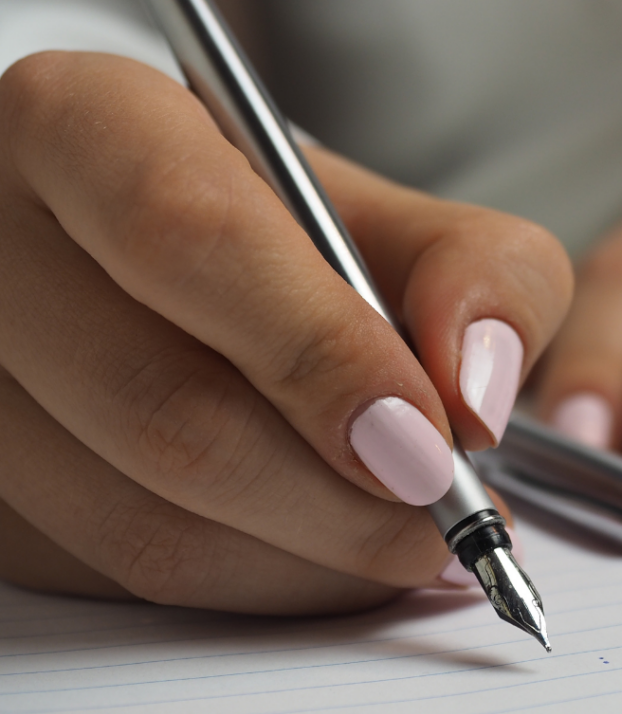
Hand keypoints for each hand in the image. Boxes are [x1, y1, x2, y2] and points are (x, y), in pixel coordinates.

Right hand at [0, 52, 570, 611]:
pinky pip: (127, 577)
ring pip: (142, 522)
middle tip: (447, 518)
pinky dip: (257, 585)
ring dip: (309, 560)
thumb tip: (476, 396)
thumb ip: (482, 276)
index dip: (320, 352)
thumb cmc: (303, 245)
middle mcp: (1, 246)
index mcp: (90, 128)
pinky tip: (323, 551)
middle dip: (340, 498)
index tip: (430, 442)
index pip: (187, 235)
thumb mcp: (411, 223)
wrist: (208, 284)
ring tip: (405, 538)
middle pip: (166, 408)